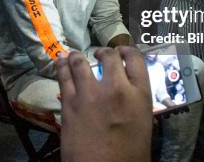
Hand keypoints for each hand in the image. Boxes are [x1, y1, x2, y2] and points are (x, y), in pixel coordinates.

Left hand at [57, 47, 151, 161]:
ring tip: (76, 55)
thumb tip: (131, 96)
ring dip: (78, 56)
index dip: (128, 51)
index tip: (122, 51)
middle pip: (110, 56)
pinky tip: (60, 61)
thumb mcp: (143, 127)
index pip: (136, 60)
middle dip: (105, 52)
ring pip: (81, 61)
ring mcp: (90, 93)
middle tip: (100, 54)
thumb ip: (136, 104)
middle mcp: (116, 87)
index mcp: (139, 95)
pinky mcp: (69, 101)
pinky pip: (63, 76)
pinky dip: (61, 65)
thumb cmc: (128, 157)